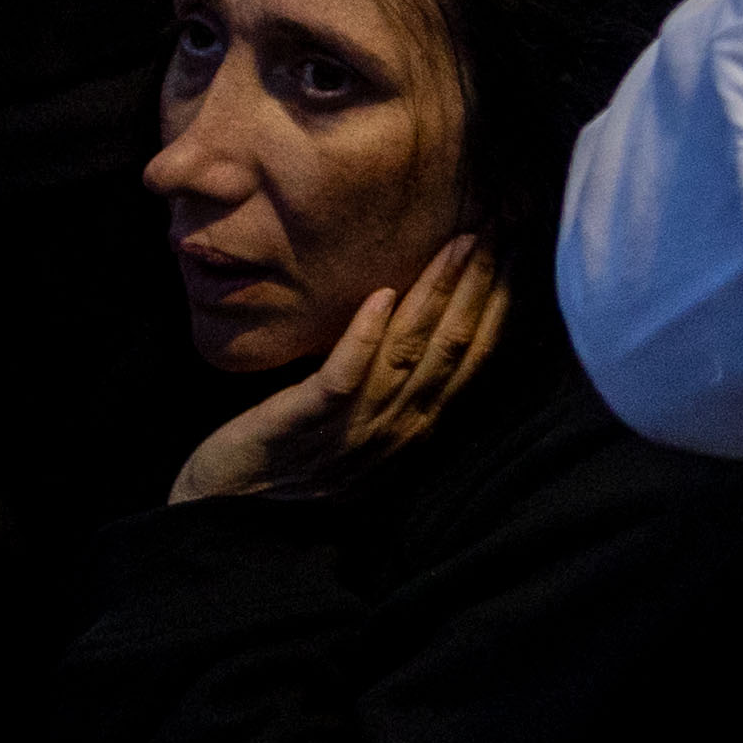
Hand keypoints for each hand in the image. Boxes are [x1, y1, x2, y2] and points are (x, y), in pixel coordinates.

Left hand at [173, 237, 507, 504]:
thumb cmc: (293, 461)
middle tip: (500, 227)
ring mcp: (351, 427)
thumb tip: (431, 318)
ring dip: (437, 294)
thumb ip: (396, 382)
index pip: (473, 357)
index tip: (520, 249)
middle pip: (450, 346)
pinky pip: (341, 378)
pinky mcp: (302, 424)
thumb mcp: (361, 426)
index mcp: (415, 425)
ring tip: (459, 243)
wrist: (223, 515)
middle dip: (480, 285)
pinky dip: (363, 337)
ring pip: (407, 353)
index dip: (500, 304)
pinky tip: (381, 296)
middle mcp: (396, 427)